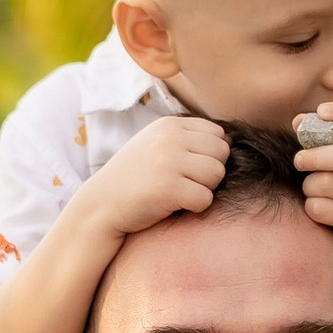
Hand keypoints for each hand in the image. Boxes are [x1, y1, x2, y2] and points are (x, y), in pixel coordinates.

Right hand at [87, 112, 231, 235]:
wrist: (101, 204)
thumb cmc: (134, 177)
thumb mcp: (156, 145)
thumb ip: (189, 139)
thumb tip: (231, 140)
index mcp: (169, 124)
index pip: (217, 134)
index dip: (210, 155)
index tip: (188, 168)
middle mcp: (170, 138)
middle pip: (222, 153)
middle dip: (211, 172)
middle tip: (187, 183)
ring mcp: (168, 161)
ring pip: (217, 174)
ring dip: (204, 189)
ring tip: (181, 192)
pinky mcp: (168, 188)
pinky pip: (205, 198)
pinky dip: (195, 207)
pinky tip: (175, 205)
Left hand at [292, 96, 332, 243]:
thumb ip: (328, 134)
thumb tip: (297, 122)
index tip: (321, 111)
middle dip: (315, 157)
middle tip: (299, 159)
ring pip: (326, 185)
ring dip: (310, 184)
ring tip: (312, 184)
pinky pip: (319, 208)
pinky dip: (311, 204)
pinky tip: (319, 202)